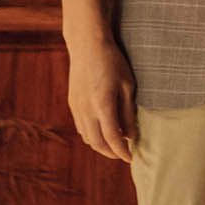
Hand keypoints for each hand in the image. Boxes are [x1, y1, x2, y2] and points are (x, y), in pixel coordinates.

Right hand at [66, 35, 137, 161]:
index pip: (112, 138)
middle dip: (111, 153)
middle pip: (97, 142)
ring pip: (87, 137)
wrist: (87, 46)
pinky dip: (91, 135)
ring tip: (116, 145)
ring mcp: (76, 107)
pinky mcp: (72, 103)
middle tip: (125, 155)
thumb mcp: (128, 85)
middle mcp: (86, 110)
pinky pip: (81, 127)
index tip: (132, 158)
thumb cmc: (113, 62)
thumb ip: (129, 112)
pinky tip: (103, 132)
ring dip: (101, 146)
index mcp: (102, 105)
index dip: (122, 151)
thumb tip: (132, 135)